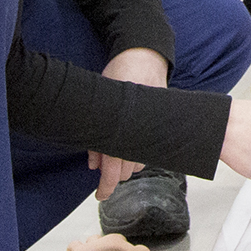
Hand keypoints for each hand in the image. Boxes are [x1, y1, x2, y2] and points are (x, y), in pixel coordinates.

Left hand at [90, 47, 168, 199]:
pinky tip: (127, 151)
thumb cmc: (120, 72)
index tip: (101, 195)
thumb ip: (95, 132)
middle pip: (128, 167)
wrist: (145, 55)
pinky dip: (135, 154)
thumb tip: (93, 162)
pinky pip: (148, 148)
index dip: (107, 183)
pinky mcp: (157, 123)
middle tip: (102, 182)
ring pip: (138, 161)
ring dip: (125, 165)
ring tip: (113, 163)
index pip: (114, 164)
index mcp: (122, 125)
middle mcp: (139, 129)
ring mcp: (151, 127)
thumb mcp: (101, 98)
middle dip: (114, 176)